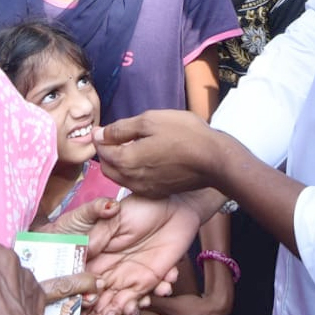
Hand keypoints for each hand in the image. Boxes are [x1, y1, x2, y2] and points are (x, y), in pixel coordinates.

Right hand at [38, 198, 153, 314]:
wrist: (173, 206)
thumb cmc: (141, 206)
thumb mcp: (115, 219)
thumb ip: (98, 236)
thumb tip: (80, 253)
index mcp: (97, 258)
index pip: (84, 283)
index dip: (80, 300)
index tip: (80, 313)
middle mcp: (110, 272)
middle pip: (100, 301)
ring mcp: (130, 277)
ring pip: (122, 305)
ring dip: (125, 313)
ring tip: (129, 310)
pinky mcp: (151, 280)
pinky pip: (147, 298)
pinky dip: (154, 297)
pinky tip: (163, 288)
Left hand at [95, 111, 220, 197]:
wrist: (214, 160)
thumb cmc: (184, 134)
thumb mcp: (150, 121)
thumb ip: (121, 129)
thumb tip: (99, 134)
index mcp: (126, 161)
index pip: (102, 151)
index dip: (100, 137)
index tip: (104, 128)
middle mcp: (132, 180)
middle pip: (107, 167)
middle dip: (106, 153)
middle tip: (114, 137)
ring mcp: (146, 189)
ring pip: (119, 178)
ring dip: (118, 163)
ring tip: (129, 146)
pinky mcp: (158, 193)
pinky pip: (134, 184)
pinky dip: (131, 172)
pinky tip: (143, 159)